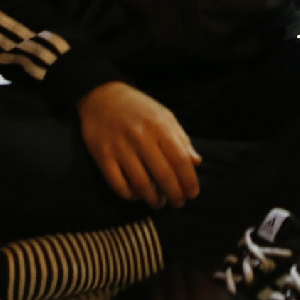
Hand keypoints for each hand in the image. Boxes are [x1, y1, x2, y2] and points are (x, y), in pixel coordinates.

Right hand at [78, 82, 200, 207]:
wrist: (102, 97)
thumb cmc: (139, 109)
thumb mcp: (165, 116)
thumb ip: (181, 139)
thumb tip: (197, 162)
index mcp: (160, 126)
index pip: (180, 160)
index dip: (189, 181)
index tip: (192, 193)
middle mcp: (140, 138)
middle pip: (163, 175)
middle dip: (174, 194)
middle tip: (178, 203)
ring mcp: (120, 148)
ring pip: (141, 184)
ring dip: (153, 199)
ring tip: (159, 203)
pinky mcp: (102, 157)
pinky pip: (118, 184)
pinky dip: (130, 195)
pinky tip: (138, 196)